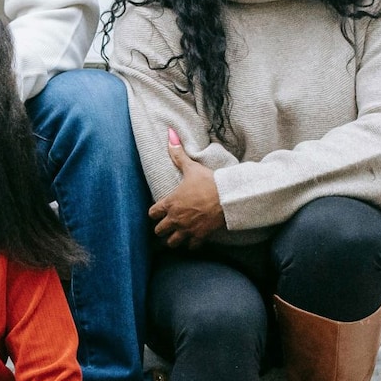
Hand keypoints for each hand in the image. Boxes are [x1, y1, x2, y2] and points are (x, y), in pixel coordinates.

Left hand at [148, 128, 225, 248]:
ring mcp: (187, 229)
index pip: (152, 213)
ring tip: (178, 234)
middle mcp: (176, 218)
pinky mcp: (200, 236)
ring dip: (174, 239)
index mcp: (170, 203)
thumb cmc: (208, 181)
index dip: (155, 212)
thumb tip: (169, 133)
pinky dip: (191, 245)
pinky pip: (191, 247)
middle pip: (159, 231)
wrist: (228, 196)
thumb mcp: (190, 167)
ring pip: (172, 242)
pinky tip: (194, 239)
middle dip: (162, 228)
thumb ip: (177, 153)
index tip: (160, 210)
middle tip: (168, 224)